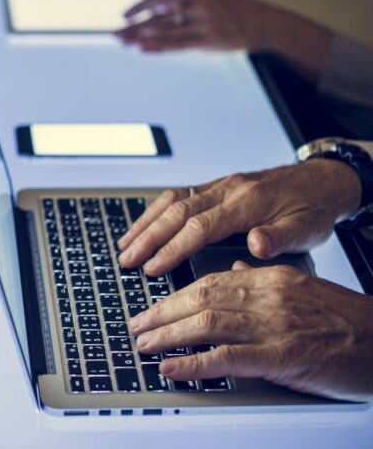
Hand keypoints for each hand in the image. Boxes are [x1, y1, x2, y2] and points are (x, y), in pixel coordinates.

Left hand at [116, 0, 333, 79]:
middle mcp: (199, 6)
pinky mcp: (210, 41)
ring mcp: (205, 23)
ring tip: (122, 42)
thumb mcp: (216, 0)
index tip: (125, 13)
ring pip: (165, 30)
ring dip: (140, 37)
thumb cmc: (241, 13)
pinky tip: (142, 48)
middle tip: (113, 33)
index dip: (141, 5)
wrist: (270, 24)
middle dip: (134, 26)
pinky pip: (179, 44)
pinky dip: (159, 46)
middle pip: (158, 16)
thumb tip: (166, 10)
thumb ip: (191, 4)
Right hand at [117, 159, 361, 276]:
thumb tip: (256, 245)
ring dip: (146, 223)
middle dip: (148, 237)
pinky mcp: (216, 187)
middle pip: (177, 212)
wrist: (323, 181)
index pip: (199, 227)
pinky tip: (143, 226)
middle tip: (127, 260)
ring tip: (126, 245)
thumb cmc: (314, 208)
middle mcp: (228, 189)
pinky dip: (156, 211)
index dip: (172, 248)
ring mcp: (219, 185)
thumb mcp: (307, 230)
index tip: (152, 267)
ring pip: (172, 201)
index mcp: (248, 202)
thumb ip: (280, 238)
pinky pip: (178, 195)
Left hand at [129, 263, 372, 401]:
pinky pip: (228, 358)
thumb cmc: (349, 321)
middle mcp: (269, 297)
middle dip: (161, 313)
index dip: (174, 296)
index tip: (152, 308)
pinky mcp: (283, 358)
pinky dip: (193, 363)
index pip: (209, 281)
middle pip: (200, 298)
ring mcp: (275, 327)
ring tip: (144, 345)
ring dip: (168, 336)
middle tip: (136, 326)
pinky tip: (172, 368)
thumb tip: (237, 269)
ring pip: (207, 324)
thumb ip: (266, 278)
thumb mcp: (305, 287)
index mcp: (272, 278)